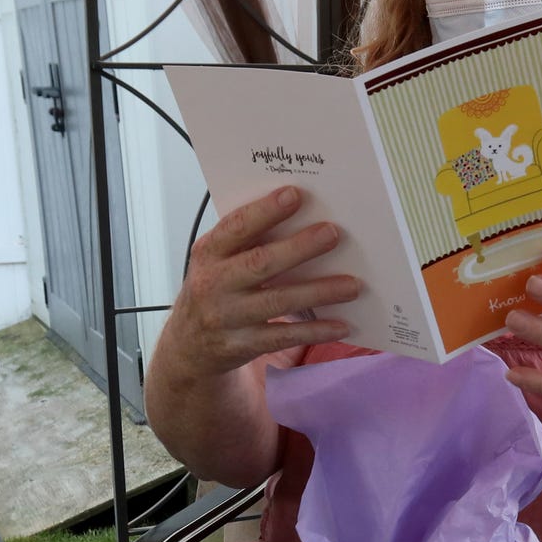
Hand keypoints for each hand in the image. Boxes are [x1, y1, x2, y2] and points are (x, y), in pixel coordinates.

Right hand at [169, 188, 360, 378]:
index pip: (236, 228)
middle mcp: (214, 284)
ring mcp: (227, 318)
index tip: (295, 195)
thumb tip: (299, 216)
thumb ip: (246, 241)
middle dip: (299, 248)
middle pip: (260, 263)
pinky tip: (341, 325)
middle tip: (333, 234)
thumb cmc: (214, 290)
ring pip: (277, 301)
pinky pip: (283, 336)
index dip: (264, 211)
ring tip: (353, 284)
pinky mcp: (242, 345)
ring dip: (318, 292)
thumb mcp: (216, 261)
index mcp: (208, 254)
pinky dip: (314, 331)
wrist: (188, 347)